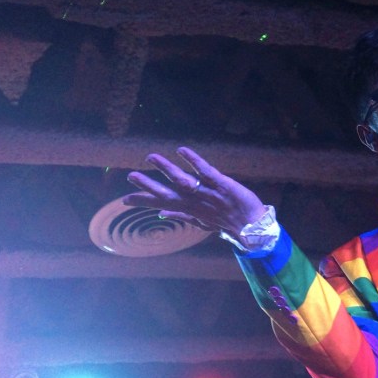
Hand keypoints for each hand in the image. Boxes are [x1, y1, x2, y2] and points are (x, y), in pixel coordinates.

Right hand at [122, 147, 265, 235]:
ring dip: (166, 168)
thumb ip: (181, 216)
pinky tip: (181, 150)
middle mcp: (194, 201)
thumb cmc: (227, 223)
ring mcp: (206, 193)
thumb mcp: (202, 222)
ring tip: (150, 157)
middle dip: (148, 185)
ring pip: (182, 180)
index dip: (143, 202)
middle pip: (167, 193)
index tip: (124, 200)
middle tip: (130, 176)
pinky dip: (193, 160)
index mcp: (188, 209)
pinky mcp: (220, 184)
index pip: (161, 204)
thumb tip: (161, 214)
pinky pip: (205, 170)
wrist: (253, 227)